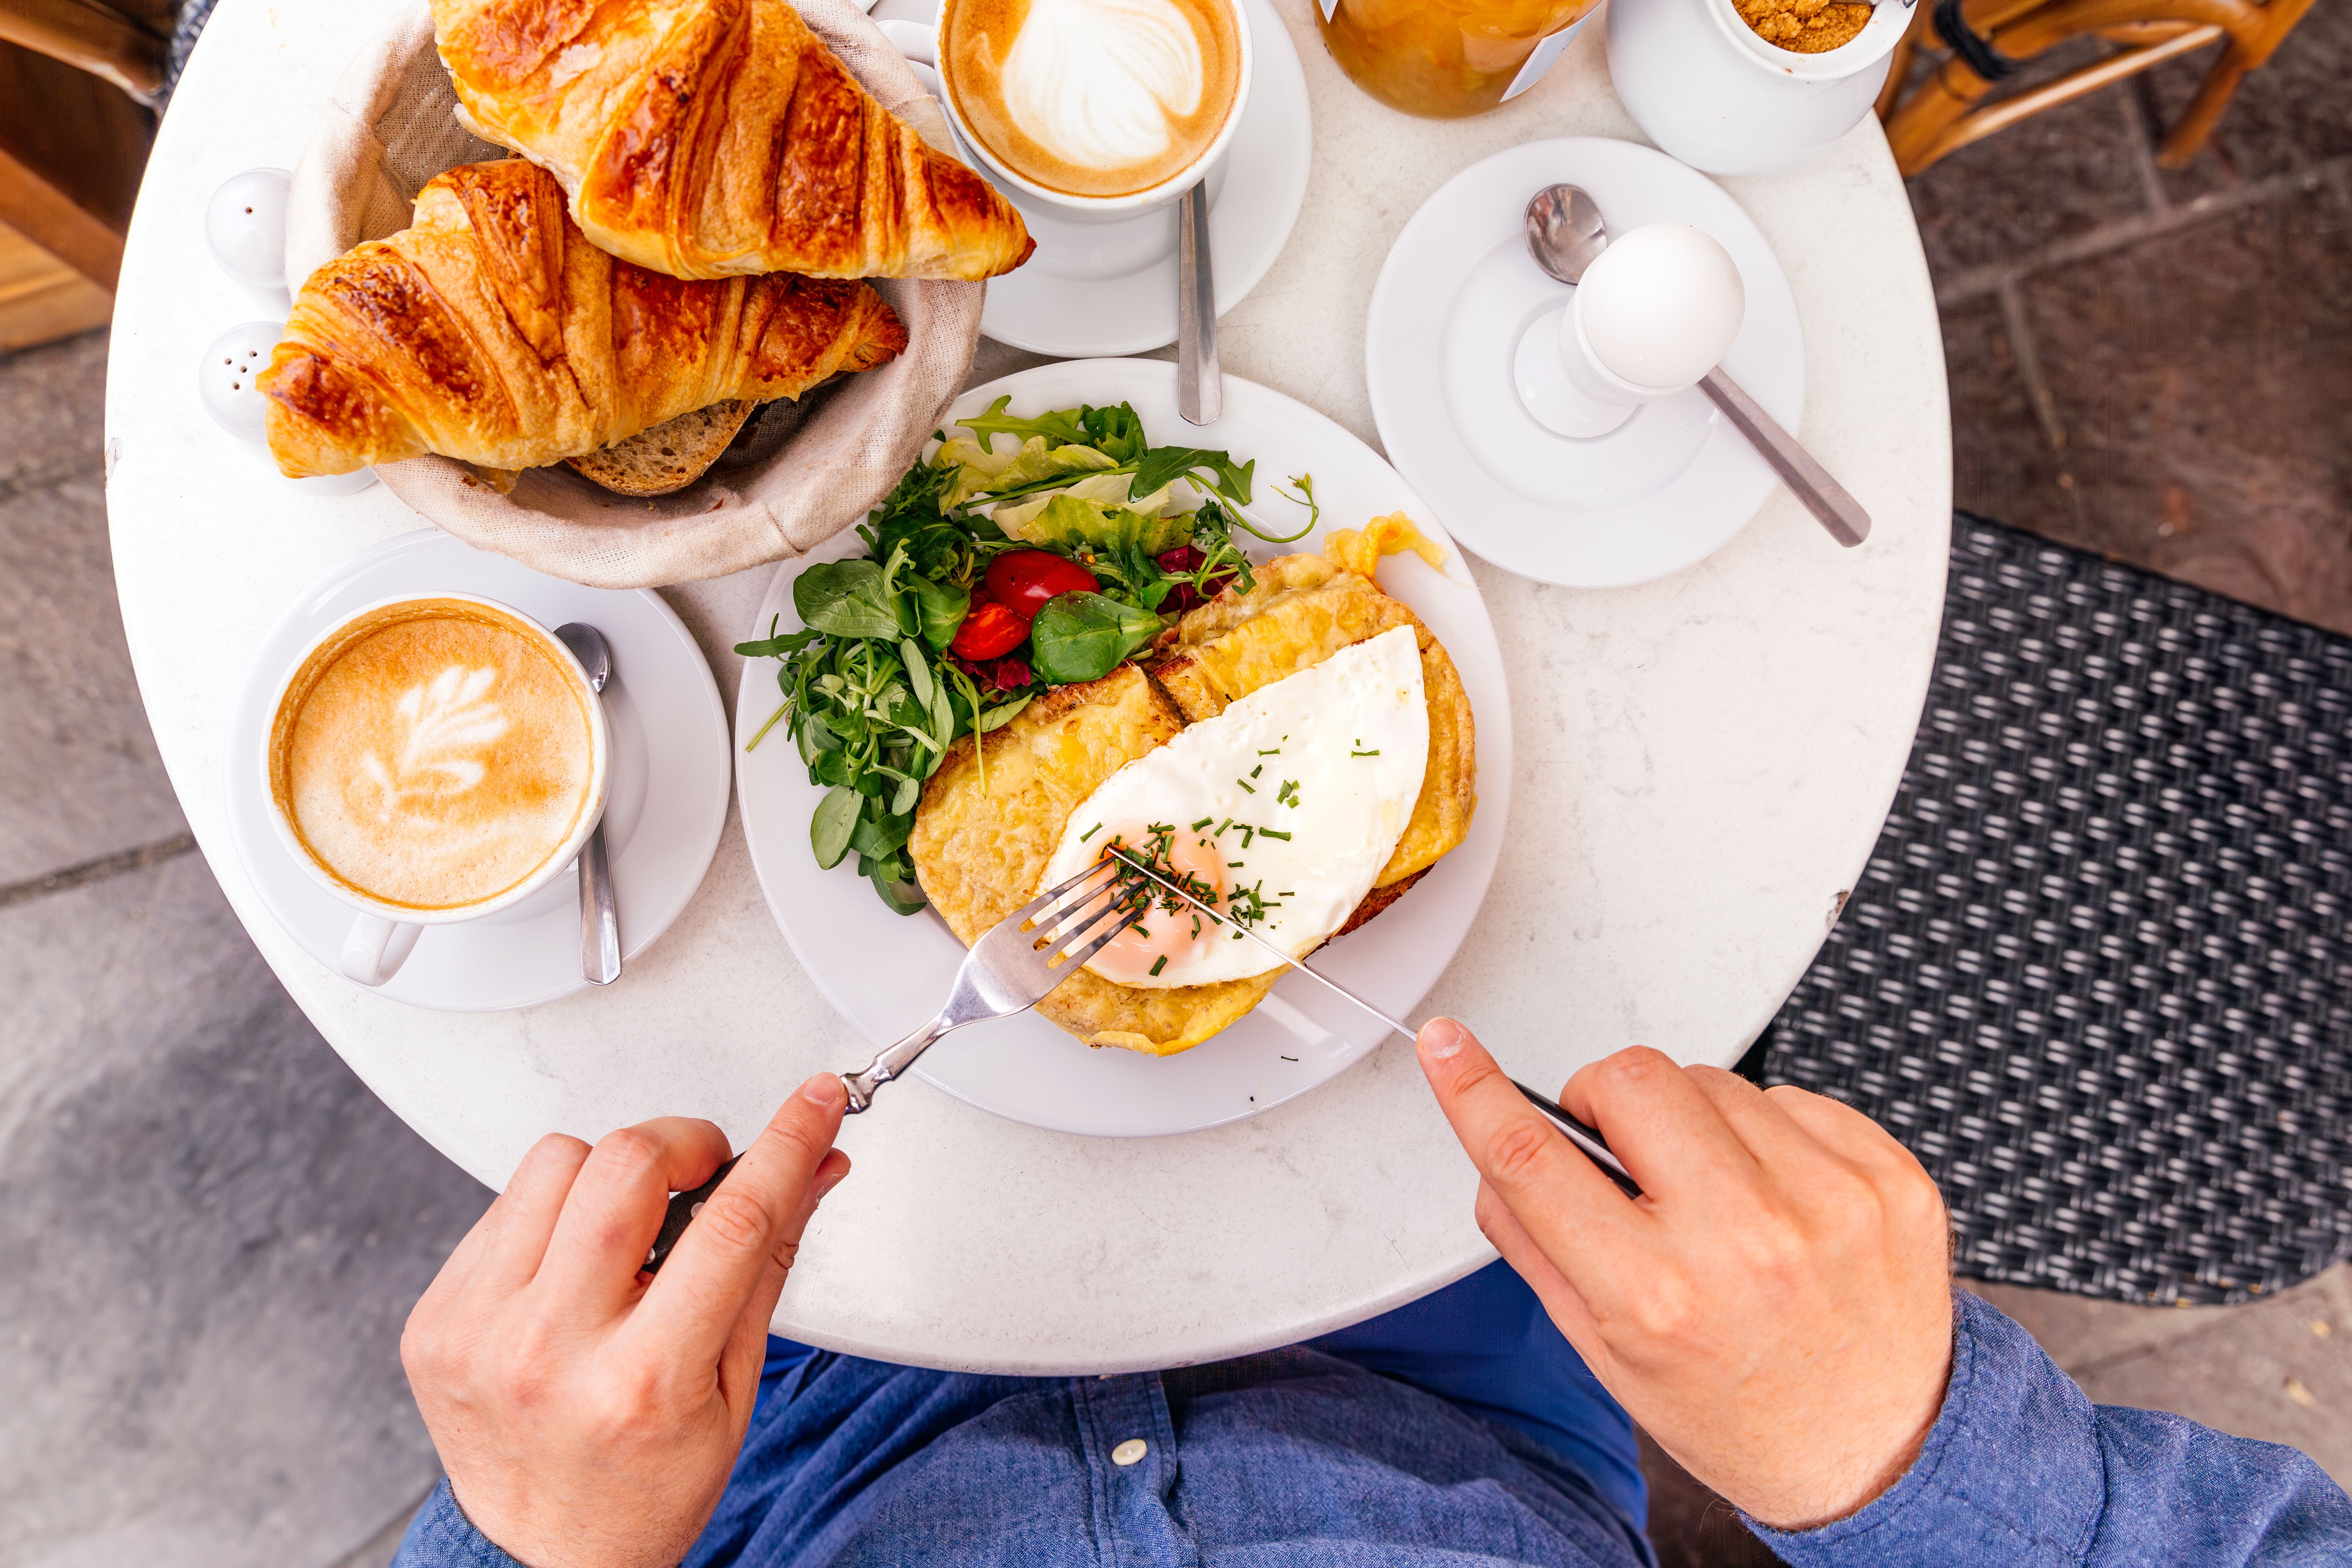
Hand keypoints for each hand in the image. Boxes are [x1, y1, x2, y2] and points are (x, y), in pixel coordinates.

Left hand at [401, 1076, 851, 1567]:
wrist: (544, 1555)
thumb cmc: (644, 1482)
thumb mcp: (733, 1388)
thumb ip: (768, 1265)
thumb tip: (812, 1169)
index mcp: (644, 1381)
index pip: (733, 1223)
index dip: (784, 1144)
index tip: (815, 1102)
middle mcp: (552, 1352)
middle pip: (626, 1164)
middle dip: (684, 1144)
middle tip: (703, 1173)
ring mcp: (480, 1332)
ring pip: (555, 1162)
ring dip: (609, 1175)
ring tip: (626, 1233)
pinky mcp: (435, 1320)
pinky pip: (501, 1205)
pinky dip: (549, 1216)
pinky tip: (568, 1269)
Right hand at [1417, 1020, 1951, 1531]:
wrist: (1879, 1451)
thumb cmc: (1741, 1411)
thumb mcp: (1607, 1354)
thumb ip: (1536, 1248)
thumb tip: (1494, 1155)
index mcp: (1657, 1297)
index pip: (1534, 1159)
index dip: (1473, 1091)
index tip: (1446, 1047)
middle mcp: (1745, 1241)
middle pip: (1630, 1078)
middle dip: (1607, 1102)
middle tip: (1626, 1156)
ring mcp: (1828, 1202)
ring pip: (1712, 1078)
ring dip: (1695, 1123)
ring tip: (1719, 1200)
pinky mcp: (1887, 1177)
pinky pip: (1791, 1097)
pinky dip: (1769, 1136)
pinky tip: (1779, 1201)